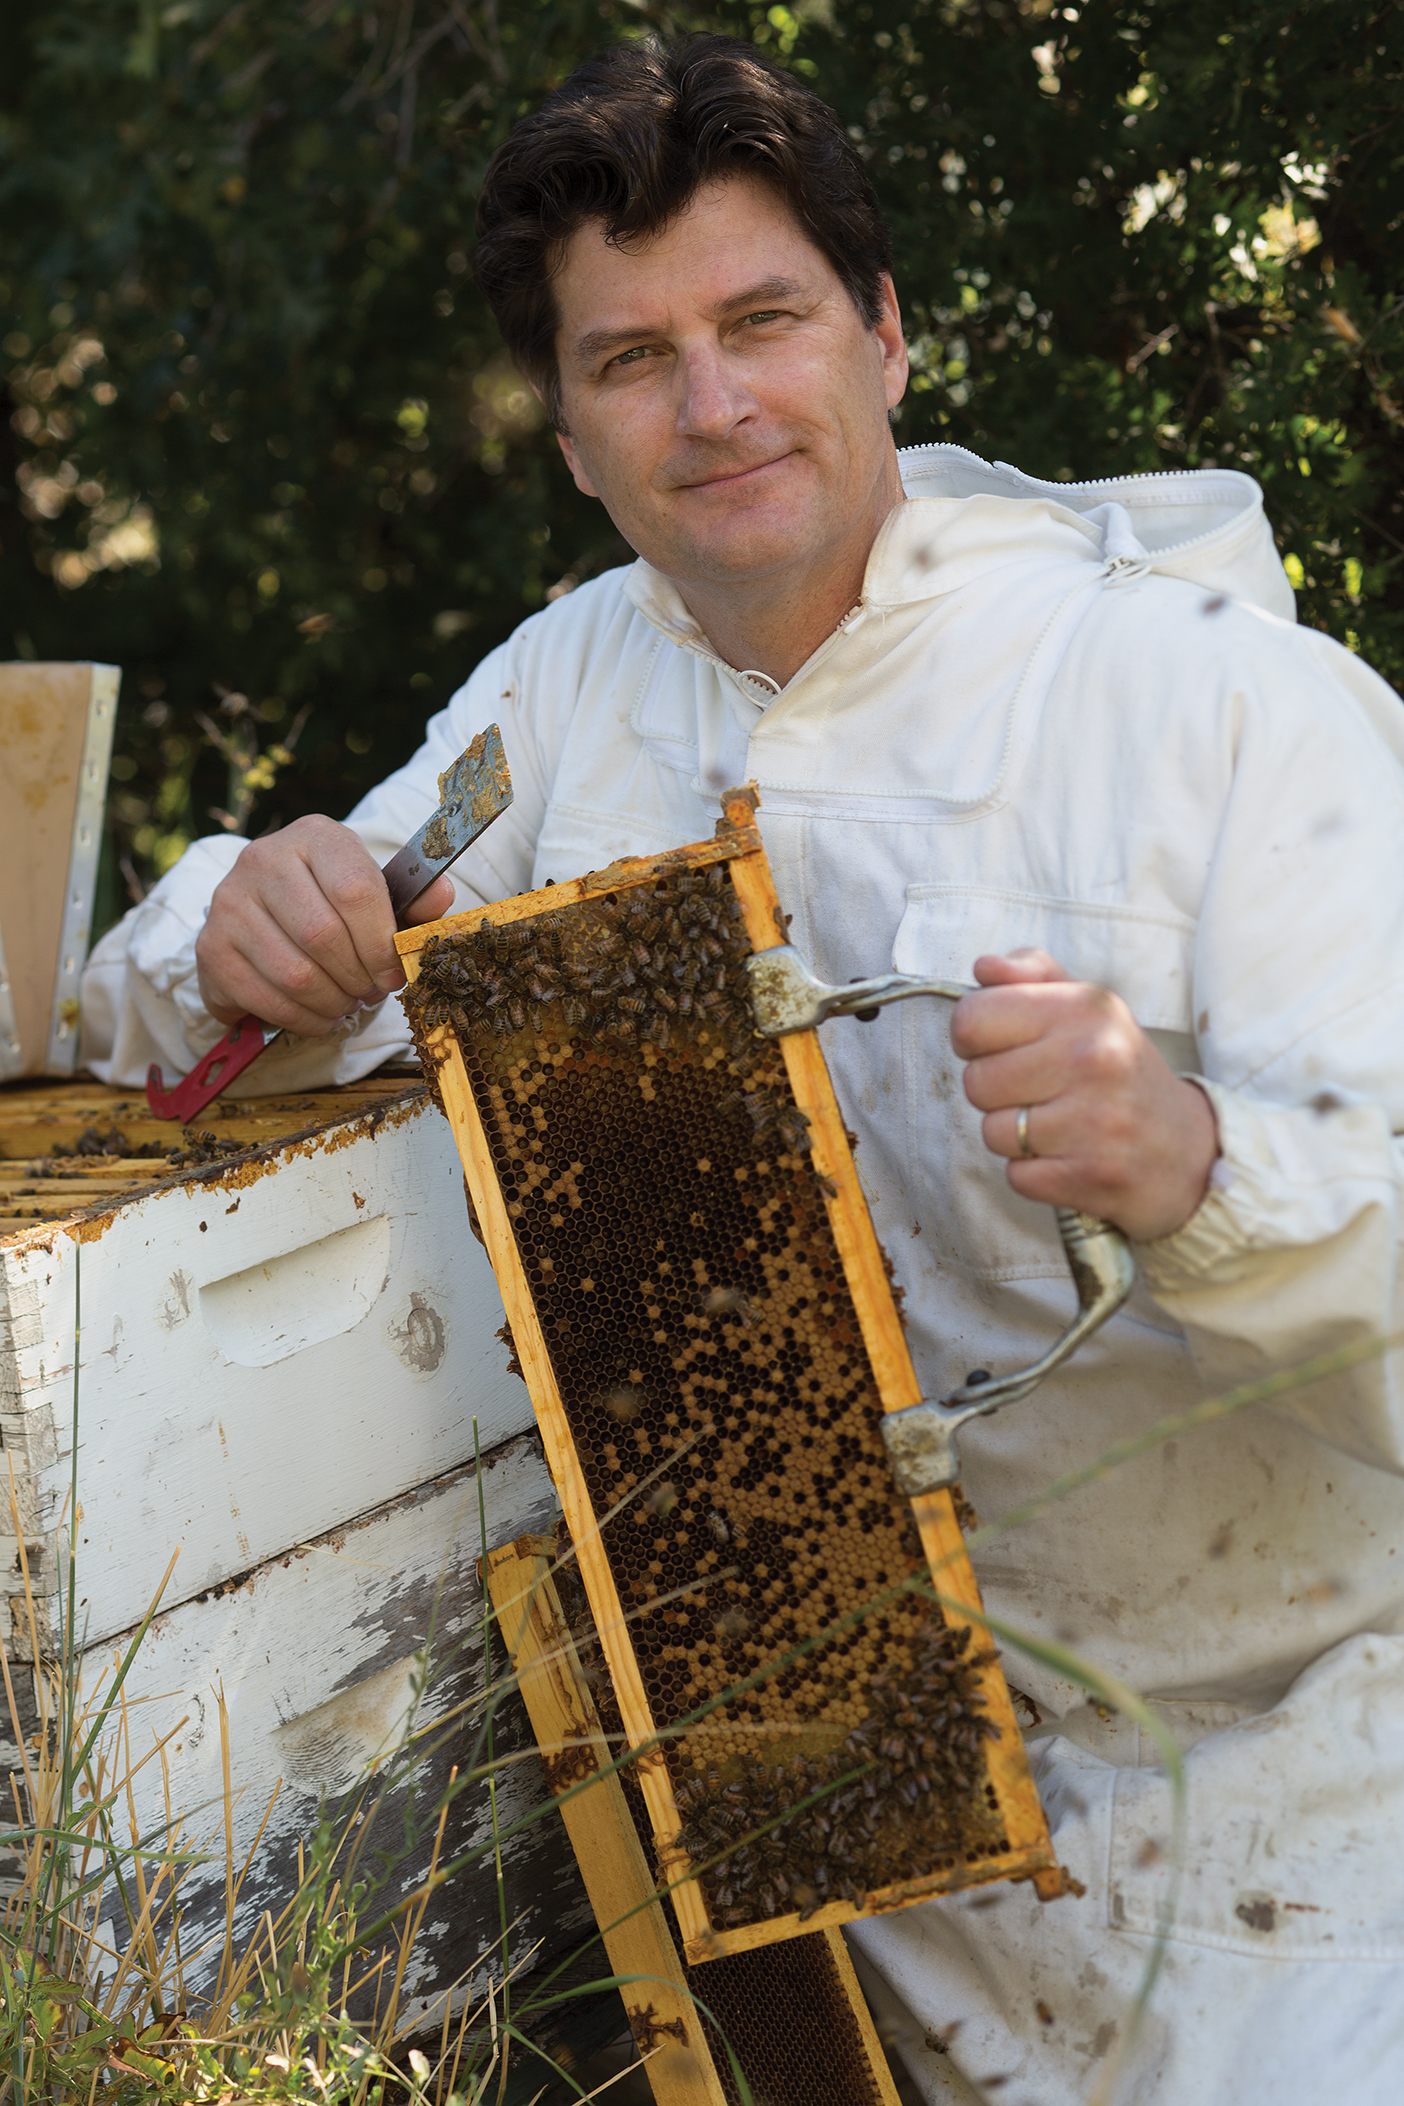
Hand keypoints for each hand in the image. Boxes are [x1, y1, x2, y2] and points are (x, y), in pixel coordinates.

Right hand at [195, 816, 453, 1035]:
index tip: (395, 974)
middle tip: (371, 993)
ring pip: (295, 973)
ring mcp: (229, 902)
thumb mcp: (378, 894)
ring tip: (347, 1003)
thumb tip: (442, 895)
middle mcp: (263, 858)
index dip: (382, 943)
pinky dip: (303, 1019)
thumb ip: (413, 901)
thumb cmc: (333, 904)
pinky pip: (266, 999)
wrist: (264, 911)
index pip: (355, 890)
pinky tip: (320, 1015)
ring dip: (332, 1002)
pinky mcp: (211, 947)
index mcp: (315, 836)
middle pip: (323, 935)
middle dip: (358, 978)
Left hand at [950, 948, 1219, 1243]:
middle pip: (976, 1082)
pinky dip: (1033, 1172)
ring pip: (993, 1132)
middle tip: (1040, 1092)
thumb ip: (1031, 975)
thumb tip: (984, 967)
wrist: (1187, 1151)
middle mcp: (1093, 1059)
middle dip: (996, 1092)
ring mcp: (1095, 1121)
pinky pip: (1017, 1175)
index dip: (973, 1037)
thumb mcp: (1088, 1008)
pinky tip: (1069, 1156)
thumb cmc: (1120, 1072)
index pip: (972, 1019)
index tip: (1000, 1046)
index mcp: (1085, 1009)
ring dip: (1015, 1135)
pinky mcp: (1093, 1175)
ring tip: (1058, 1125)